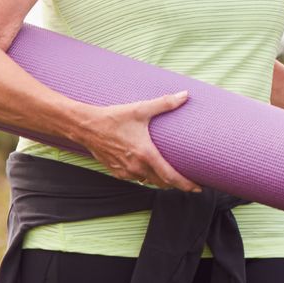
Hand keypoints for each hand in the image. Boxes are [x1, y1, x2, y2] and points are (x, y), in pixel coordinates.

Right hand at [82, 92, 199, 190]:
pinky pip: (135, 178)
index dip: (186, 184)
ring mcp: (125, 172)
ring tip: (170, 174)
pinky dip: (145, 176)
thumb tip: (185, 95)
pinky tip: (149, 169)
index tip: (198, 187)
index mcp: (145, 154)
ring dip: (160, 180)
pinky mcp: (116, 172)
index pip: (171, 177)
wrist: (85, 126)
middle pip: (162, 183)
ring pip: (149, 181)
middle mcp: (136, 167)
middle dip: (176, 184)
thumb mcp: (140, 109)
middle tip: (188, 180)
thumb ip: (164, 103)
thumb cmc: (113, 117)